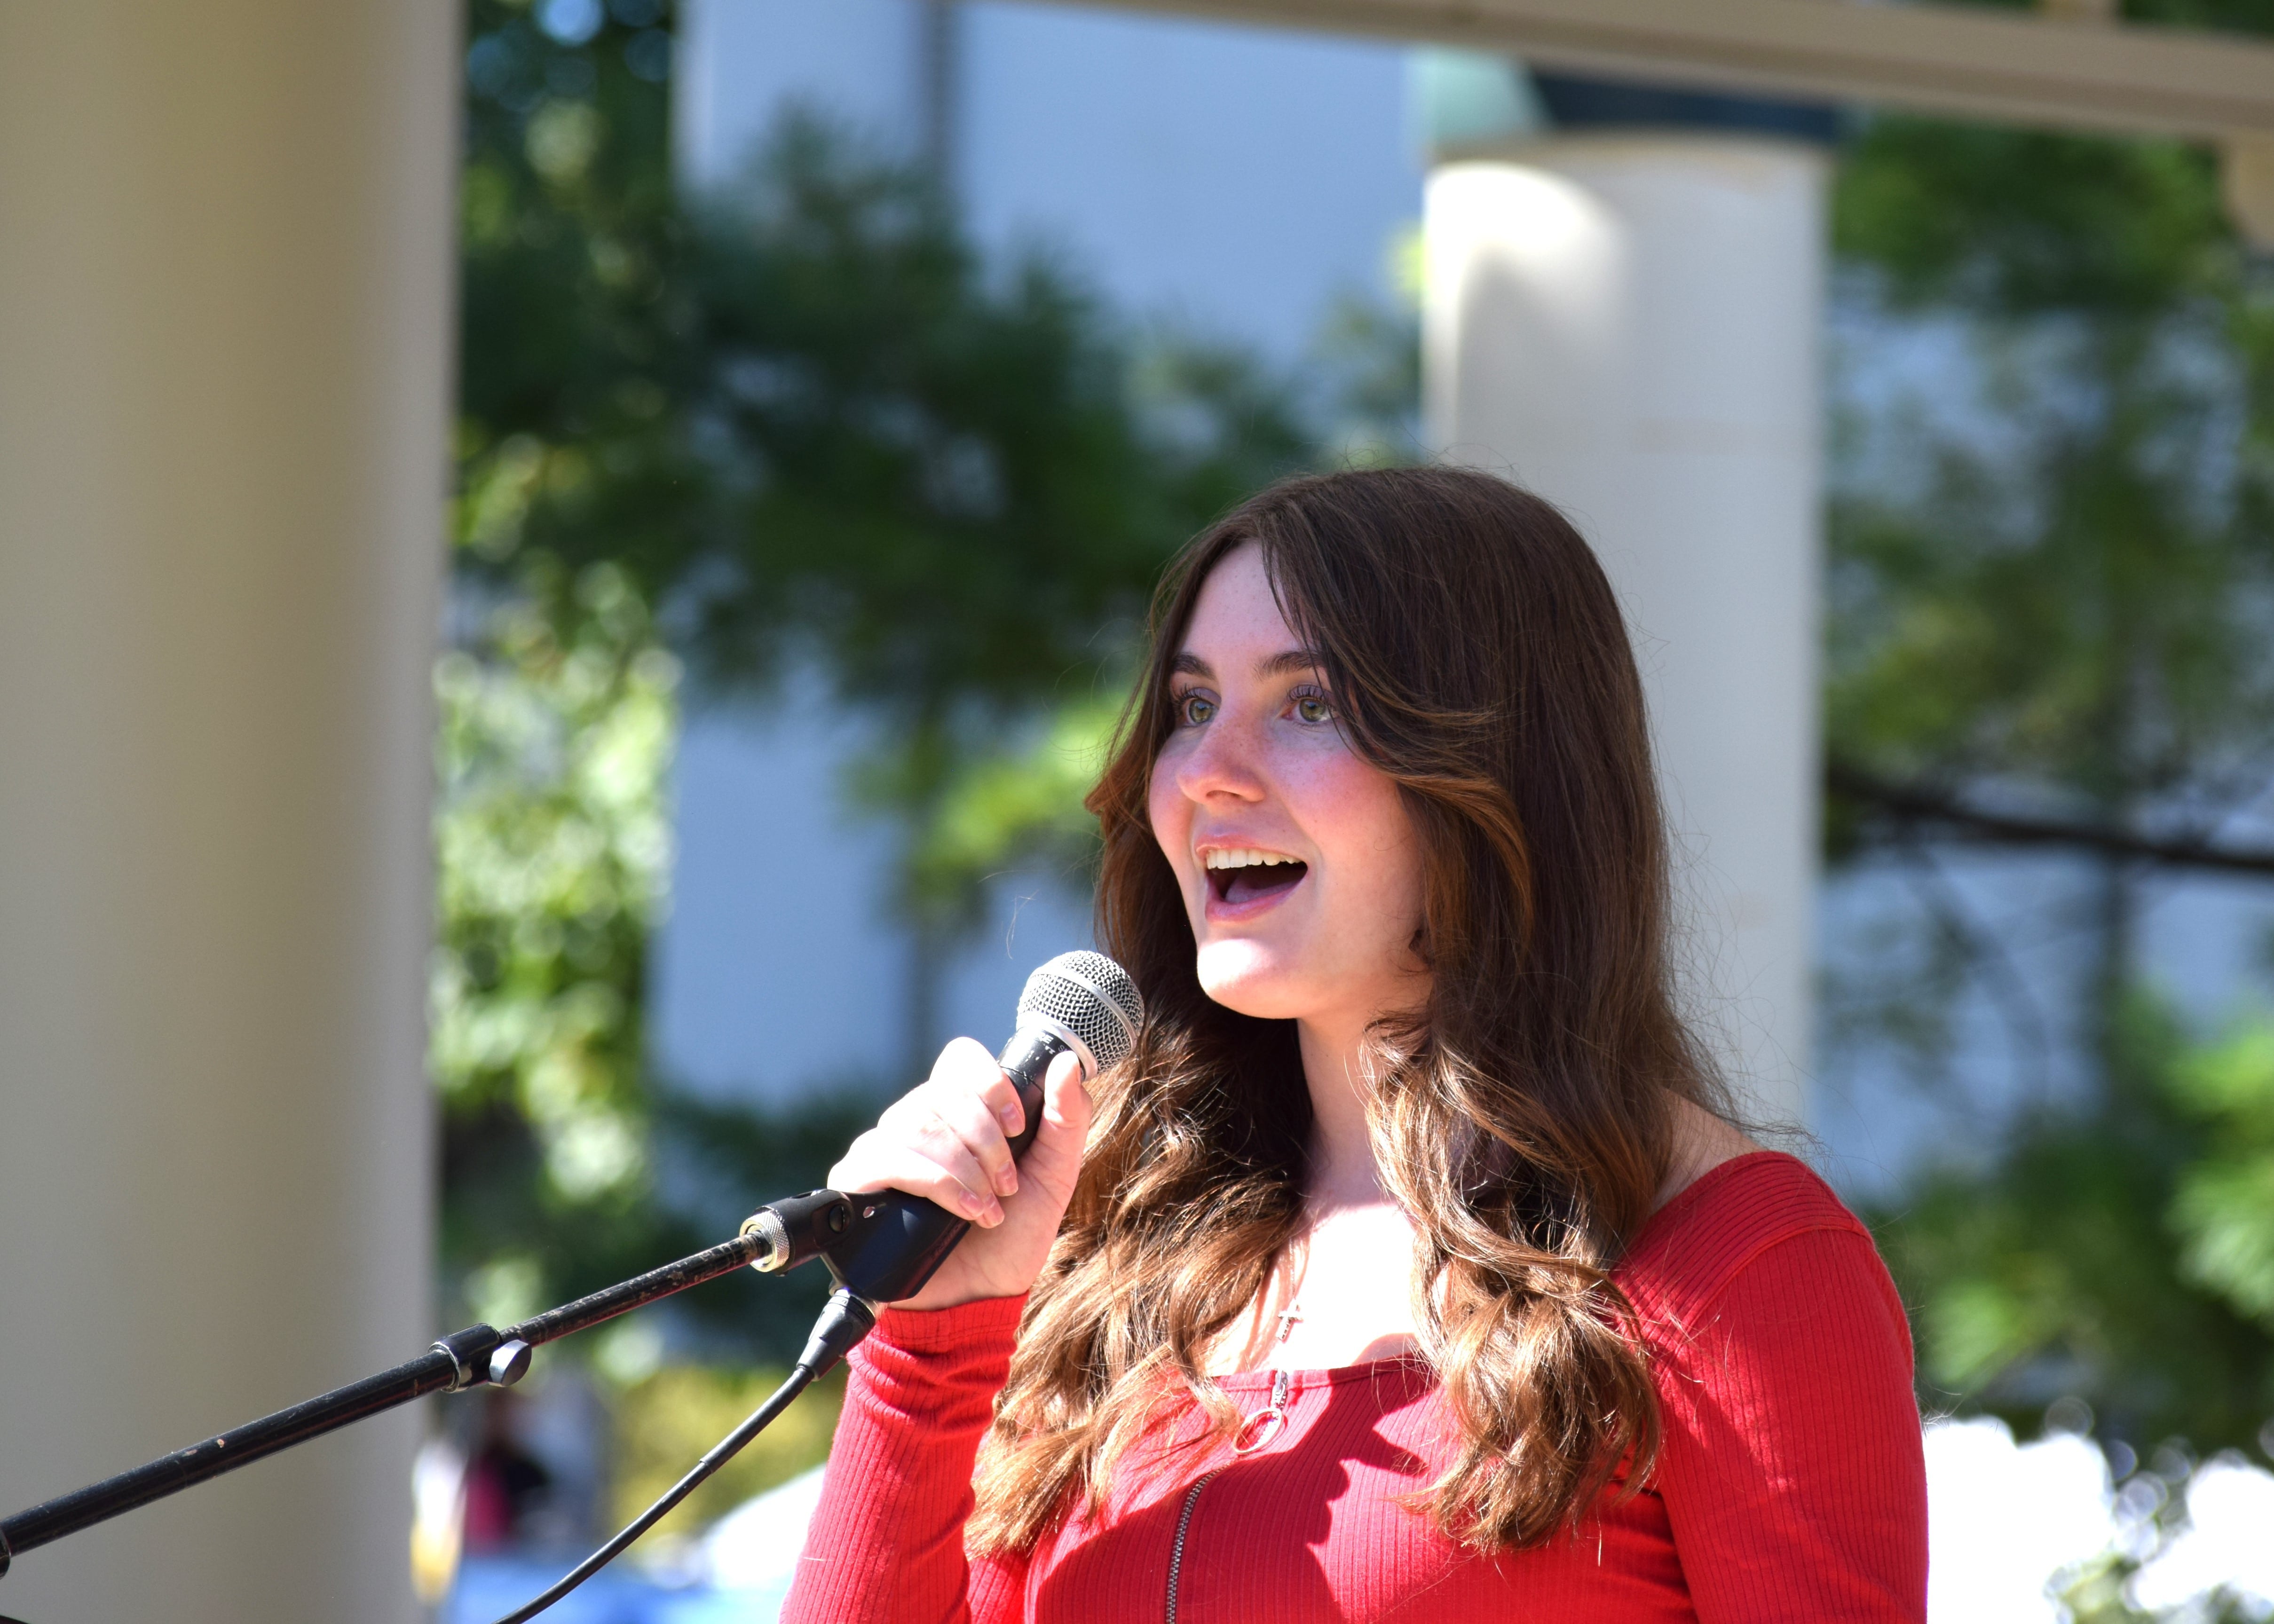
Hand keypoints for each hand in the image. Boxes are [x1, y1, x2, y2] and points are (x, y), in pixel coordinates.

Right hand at [826, 1037, 1091, 1310]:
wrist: (979, 1297)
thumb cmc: (1013, 1235)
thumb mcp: (1054, 1177)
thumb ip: (1066, 1120)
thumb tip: (1066, 1063)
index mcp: (959, 1110)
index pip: (960, 1059)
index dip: (989, 1083)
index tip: (1017, 1125)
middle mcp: (916, 1121)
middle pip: (940, 1092)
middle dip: (985, 1139)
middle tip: (1007, 1184)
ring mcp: (882, 1148)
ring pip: (914, 1122)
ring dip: (964, 1167)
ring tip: (988, 1208)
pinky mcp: (856, 1182)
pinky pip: (885, 1157)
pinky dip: (935, 1182)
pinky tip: (963, 1212)